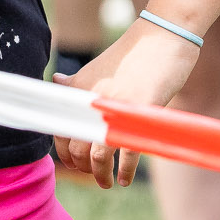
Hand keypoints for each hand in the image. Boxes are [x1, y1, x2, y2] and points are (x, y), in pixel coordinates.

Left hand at [53, 21, 199, 187]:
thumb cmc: (132, 54)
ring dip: (100, 175)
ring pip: (97, 156)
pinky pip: (126, 153)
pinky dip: (124, 171)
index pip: (60, 132)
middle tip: (95, 175)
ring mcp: (113, 109)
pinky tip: (125, 179)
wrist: (162, 37)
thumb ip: (76, 82)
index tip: (74, 163)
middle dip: (83, 168)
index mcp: (78, 91)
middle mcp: (90, 102)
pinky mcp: (138, 114)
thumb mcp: (97, 66)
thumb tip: (56, 82)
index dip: (65, 153)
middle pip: (76, 148)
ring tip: (107, 183)